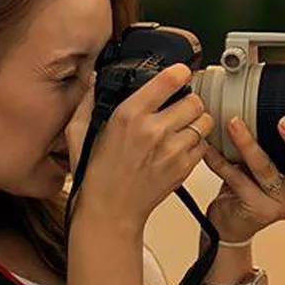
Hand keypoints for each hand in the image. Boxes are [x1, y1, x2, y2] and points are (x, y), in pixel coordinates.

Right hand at [69, 63, 211, 233]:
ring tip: (182, 127)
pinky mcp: (183, 168)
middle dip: (188, 101)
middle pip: (194, 100)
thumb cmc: (96, 174)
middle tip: (178, 107)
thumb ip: (88, 101)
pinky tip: (179, 147)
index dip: (179, 73)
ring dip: (196, 121)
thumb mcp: (79, 132)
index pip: (168, 80)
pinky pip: (204, 145)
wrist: (110, 211)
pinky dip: (196, 143)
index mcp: (129, 115)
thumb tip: (95, 80)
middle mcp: (154, 130)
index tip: (180, 73)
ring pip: (204, 121)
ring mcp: (172, 150)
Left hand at [201, 115, 284, 245]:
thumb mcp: (278, 165)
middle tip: (284, 122)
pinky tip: (210, 147)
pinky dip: (220, 161)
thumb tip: (276, 97)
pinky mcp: (257, 209)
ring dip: (248, 143)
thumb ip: (283, 144)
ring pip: (266, 170)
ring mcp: (281, 204)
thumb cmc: (257, 187)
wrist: (234, 223)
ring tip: (234, 123)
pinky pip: (237, 180)